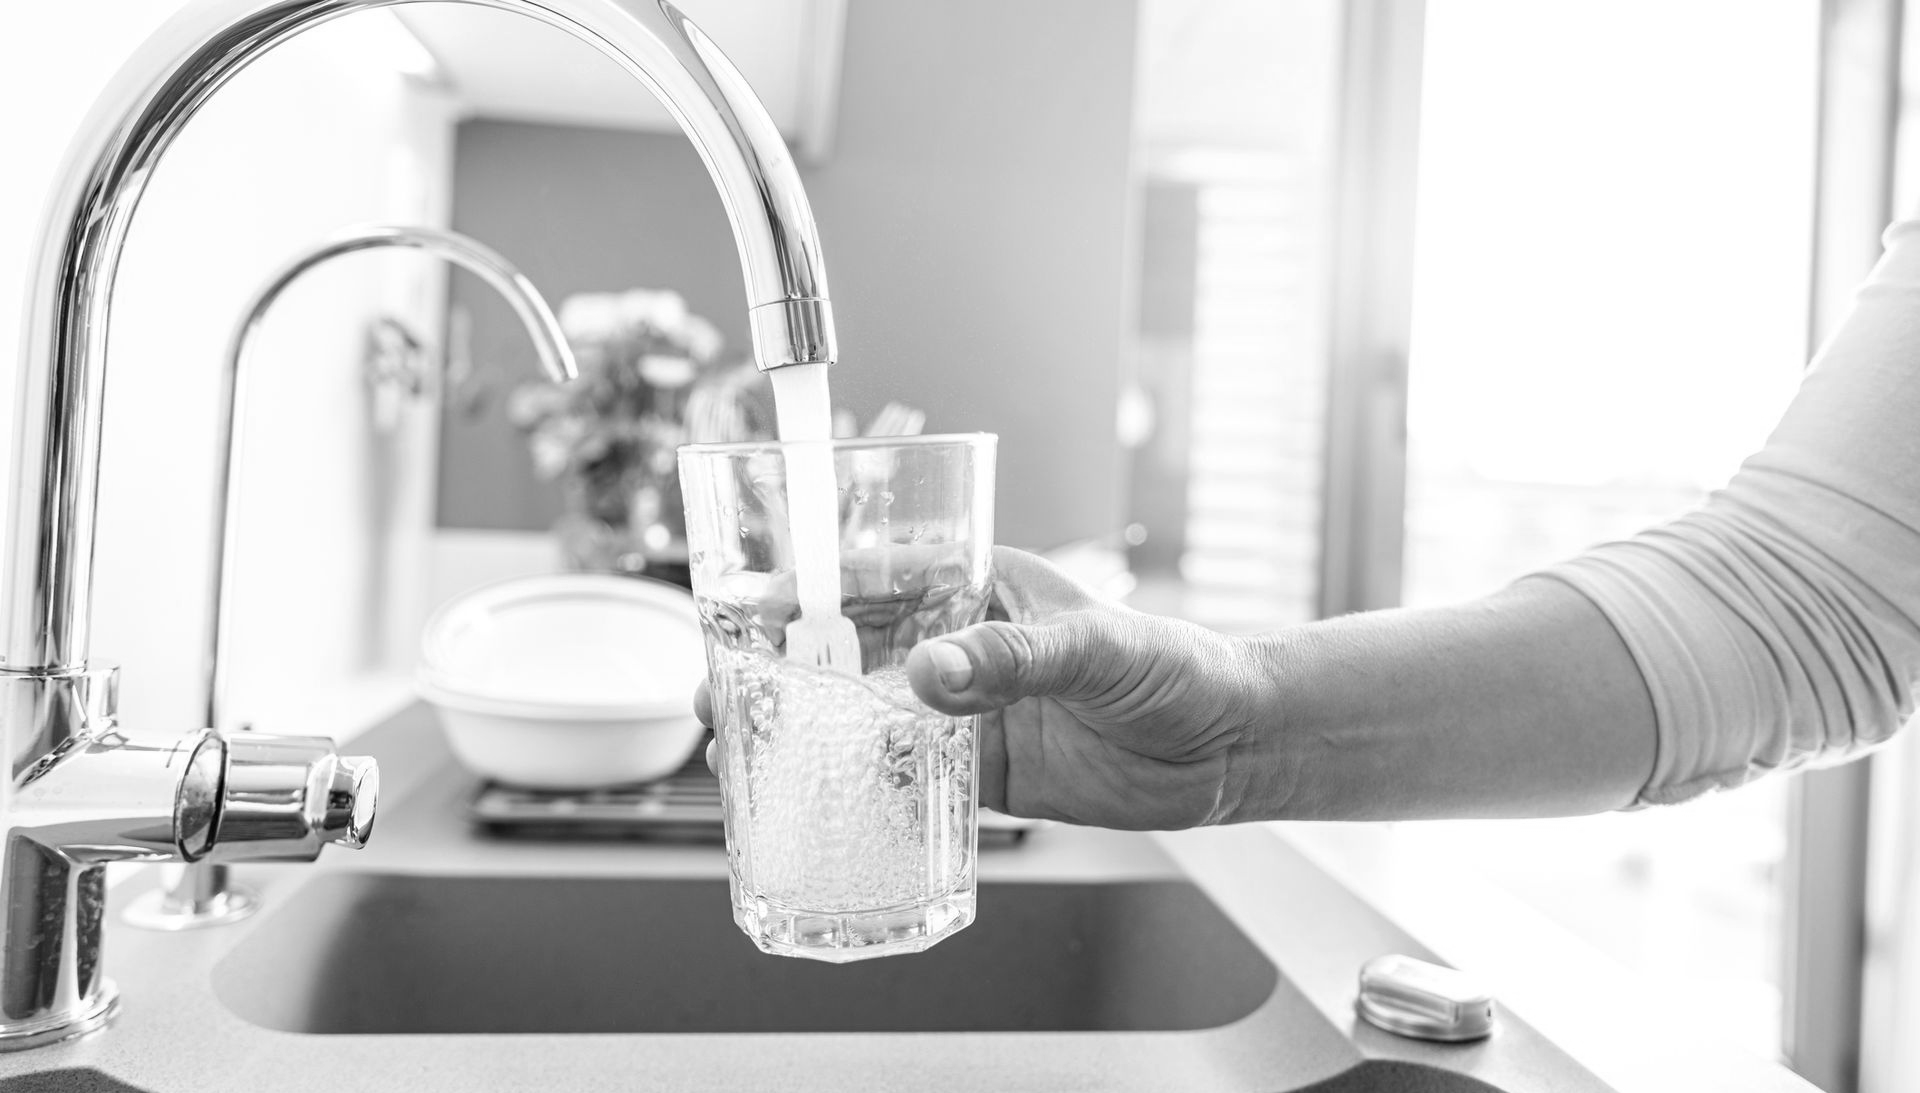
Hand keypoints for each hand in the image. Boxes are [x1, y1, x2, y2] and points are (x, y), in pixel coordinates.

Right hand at [696, 547, 1270, 829]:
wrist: (1232, 746)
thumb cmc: (1180, 666)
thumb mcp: (1095, 648)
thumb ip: (1012, 660)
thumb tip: (927, 674)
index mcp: (982, 589)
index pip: (878, 580)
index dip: (806, 594)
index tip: (746, 612)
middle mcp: (966, 647)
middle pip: (854, 655)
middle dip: (786, 672)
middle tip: (724, 696)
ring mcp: (973, 711)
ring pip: (872, 722)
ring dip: (813, 736)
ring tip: (747, 751)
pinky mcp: (988, 771)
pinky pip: (913, 782)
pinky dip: (868, 794)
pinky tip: (821, 806)